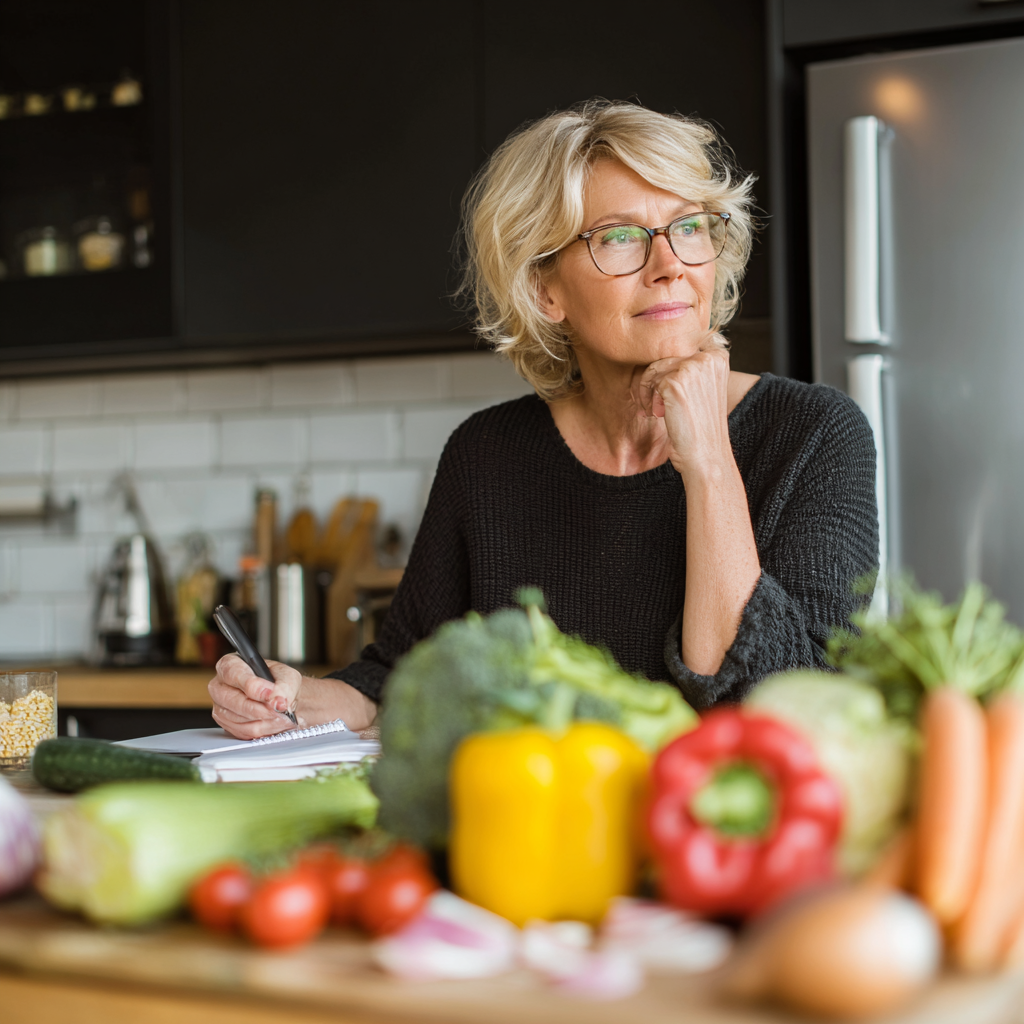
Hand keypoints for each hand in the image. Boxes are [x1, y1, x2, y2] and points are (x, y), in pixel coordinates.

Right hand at [208, 654, 301, 739]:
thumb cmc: (280, 684)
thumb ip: (284, 686)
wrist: (282, 701)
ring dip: (265, 720)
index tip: (269, 693)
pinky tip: (274, 723)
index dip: (252, 685)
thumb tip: (277, 700)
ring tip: (282, 716)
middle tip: (279, 709)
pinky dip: (263, 729)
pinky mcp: (226, 725)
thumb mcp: (288, 677)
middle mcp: (220, 685)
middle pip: (233, 700)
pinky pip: (243, 732)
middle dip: (260, 708)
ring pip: (240, 718)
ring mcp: (220, 706)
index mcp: (231, 664)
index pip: (233, 673)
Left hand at [634, 337, 731, 478]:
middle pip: (665, 355)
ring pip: (655, 367)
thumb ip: (692, 367)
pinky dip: (648, 399)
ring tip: (654, 410)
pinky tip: (657, 414)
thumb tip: (662, 353)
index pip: (681, 346)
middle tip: (654, 404)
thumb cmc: (702, 427)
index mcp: (718, 357)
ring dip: (648, 389)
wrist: (706, 456)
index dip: (669, 367)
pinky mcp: (675, 382)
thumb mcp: (704, 390)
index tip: (668, 389)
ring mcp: (692, 368)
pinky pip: (650, 381)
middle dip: (655, 379)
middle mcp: (708, 358)